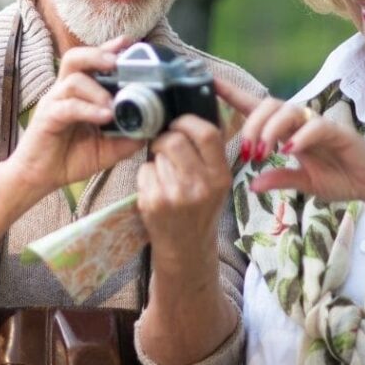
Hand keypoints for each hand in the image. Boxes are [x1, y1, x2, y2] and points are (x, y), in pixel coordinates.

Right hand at [6, 36, 145, 202]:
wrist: (39, 179)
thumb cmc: (70, 158)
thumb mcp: (107, 149)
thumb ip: (128, 137)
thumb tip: (154, 128)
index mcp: (79, 93)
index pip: (92, 62)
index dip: (109, 49)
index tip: (129, 43)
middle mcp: (64, 91)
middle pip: (75, 58)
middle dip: (98, 54)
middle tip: (117, 62)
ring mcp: (54, 103)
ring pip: (72, 79)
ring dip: (97, 89)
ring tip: (113, 105)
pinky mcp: (47, 118)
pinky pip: (67, 107)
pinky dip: (87, 109)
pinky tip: (104, 117)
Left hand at [136, 112, 231, 276]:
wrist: (186, 249)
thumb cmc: (200, 210)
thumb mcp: (216, 184)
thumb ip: (209, 154)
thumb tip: (190, 115)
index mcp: (220, 177)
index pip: (207, 133)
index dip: (188, 121)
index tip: (179, 123)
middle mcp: (200, 186)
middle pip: (175, 140)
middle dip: (164, 138)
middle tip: (164, 148)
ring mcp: (175, 195)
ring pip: (156, 155)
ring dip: (156, 159)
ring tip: (164, 175)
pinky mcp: (153, 203)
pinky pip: (143, 171)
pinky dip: (145, 175)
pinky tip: (155, 189)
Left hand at [217, 82, 364, 209]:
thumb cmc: (339, 178)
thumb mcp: (303, 183)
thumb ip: (278, 179)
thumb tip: (252, 185)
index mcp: (287, 131)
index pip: (257, 107)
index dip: (234, 95)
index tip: (211, 83)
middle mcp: (300, 122)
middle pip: (268, 105)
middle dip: (253, 125)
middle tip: (249, 151)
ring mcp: (318, 124)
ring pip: (288, 111)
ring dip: (271, 129)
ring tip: (264, 152)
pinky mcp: (338, 132)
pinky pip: (316, 126)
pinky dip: (300, 136)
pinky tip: (290, 149)